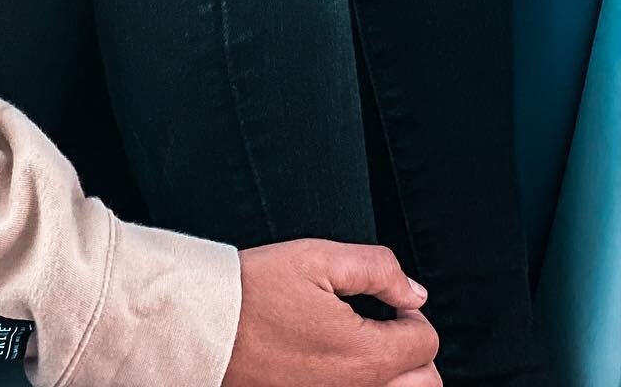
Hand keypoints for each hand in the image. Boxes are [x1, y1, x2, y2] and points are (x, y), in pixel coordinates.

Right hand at [221, 240, 439, 386]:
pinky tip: (342, 367)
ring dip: (396, 378)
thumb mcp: (315, 257)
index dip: (408, 311)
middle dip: (411, 350)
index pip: (426, 341)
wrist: (205, 328)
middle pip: (425, 383)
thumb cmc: (255, 290)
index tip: (382, 300)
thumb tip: (414, 293)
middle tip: (379, 325)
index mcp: (365, 354)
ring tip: (365, 350)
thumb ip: (376, 269)